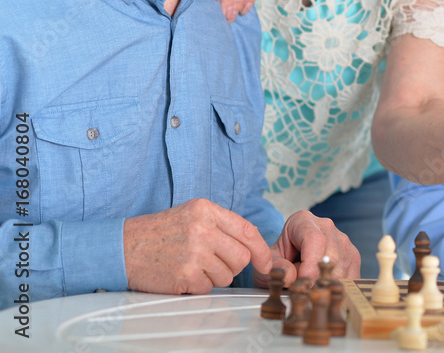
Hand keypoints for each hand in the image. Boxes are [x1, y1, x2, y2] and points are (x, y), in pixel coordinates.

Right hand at [123, 198, 272, 293]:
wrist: (122, 248)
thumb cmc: (159, 233)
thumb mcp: (192, 215)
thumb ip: (222, 225)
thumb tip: (253, 246)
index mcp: (206, 210)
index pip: (247, 230)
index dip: (261, 250)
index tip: (266, 262)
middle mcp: (203, 229)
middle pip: (242, 257)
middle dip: (233, 266)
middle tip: (213, 263)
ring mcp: (195, 252)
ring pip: (227, 275)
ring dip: (214, 277)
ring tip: (193, 266)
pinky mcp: (186, 274)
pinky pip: (209, 288)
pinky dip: (198, 286)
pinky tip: (183, 275)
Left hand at [253, 210, 360, 286]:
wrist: (290, 258)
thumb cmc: (281, 258)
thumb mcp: (270, 261)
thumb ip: (277, 267)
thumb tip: (291, 276)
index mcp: (303, 221)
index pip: (314, 240)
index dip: (310, 264)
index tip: (304, 282)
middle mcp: (326, 226)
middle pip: (331, 256)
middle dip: (318, 278)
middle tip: (304, 290)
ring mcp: (343, 240)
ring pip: (342, 268)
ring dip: (327, 284)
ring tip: (311, 285)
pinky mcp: (352, 255)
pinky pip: (351, 276)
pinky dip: (339, 287)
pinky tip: (324, 289)